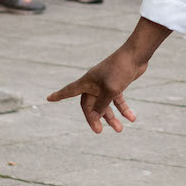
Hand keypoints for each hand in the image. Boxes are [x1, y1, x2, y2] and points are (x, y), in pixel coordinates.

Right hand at [46, 26, 167, 132]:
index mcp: (87, 82)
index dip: (59, 95)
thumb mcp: (110, 90)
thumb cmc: (120, 70)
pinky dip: (123, 109)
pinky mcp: (117, 84)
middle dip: (95, 118)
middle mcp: (94, 84)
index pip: (68, 91)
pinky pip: (118, 100)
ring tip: (119, 129)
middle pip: (90, 105)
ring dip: (112, 117)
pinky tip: (131, 118)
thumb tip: (95, 117)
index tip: (49, 98)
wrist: (136, 55)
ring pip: (105, 104)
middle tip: (99, 131)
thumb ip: (102, 105)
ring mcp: (106, 84)